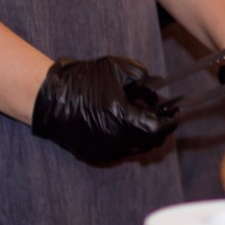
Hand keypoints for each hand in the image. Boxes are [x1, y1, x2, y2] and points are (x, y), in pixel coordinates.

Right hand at [31, 56, 177, 163]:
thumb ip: (143, 79)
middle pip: (151, 143)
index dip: (170, 120)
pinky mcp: (94, 155)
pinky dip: (129, 140)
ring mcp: (105, 151)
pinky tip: (126, 124)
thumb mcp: (117, 68)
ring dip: (146, 136)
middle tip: (164, 114)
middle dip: (161, 129)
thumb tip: (155, 93)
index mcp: (124, 119)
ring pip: (137, 150)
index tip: (175, 111)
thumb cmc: (83, 81)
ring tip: (144, 117)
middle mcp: (117, 140)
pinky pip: (121, 152)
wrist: (49, 99)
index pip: (159, 128)